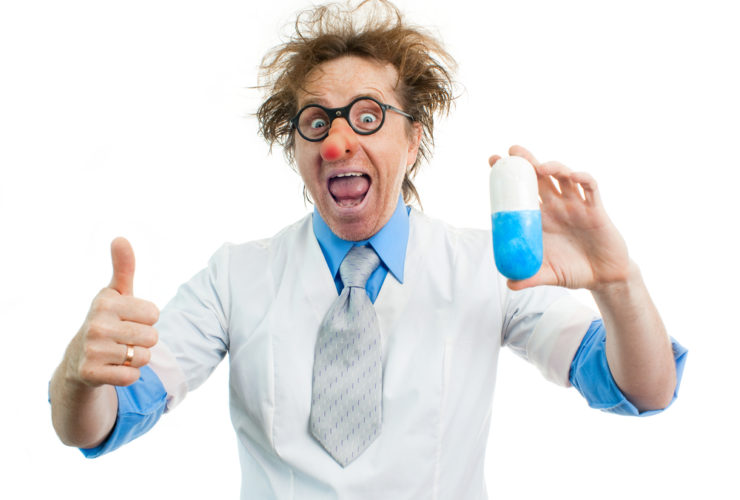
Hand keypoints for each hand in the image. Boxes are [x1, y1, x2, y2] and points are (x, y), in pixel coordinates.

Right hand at [65, 237, 158, 386]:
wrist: (79, 358)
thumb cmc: (107, 319)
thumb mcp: (116, 293)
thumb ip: (124, 267)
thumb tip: (120, 238)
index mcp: (105, 302)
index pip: (154, 314)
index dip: (147, 319)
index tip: (128, 319)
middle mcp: (96, 324)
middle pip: (152, 337)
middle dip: (143, 341)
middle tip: (123, 338)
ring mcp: (92, 349)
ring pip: (143, 357)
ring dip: (135, 358)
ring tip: (117, 352)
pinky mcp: (91, 373)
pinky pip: (132, 376)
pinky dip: (128, 375)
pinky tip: (113, 367)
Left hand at [489, 145, 630, 291]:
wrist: (604, 278)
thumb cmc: (574, 271)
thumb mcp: (548, 275)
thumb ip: (529, 278)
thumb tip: (508, 283)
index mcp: (541, 218)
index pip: (522, 192)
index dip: (508, 177)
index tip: (492, 162)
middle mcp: (557, 206)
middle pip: (539, 177)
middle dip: (526, 161)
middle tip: (511, 151)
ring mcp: (576, 205)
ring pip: (563, 176)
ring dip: (553, 167)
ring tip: (540, 168)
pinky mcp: (596, 208)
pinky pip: (590, 187)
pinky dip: (582, 178)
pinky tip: (573, 177)